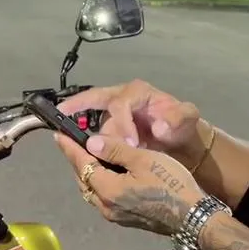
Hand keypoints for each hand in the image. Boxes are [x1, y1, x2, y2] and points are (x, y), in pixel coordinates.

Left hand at [54, 133, 205, 235]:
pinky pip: (103, 198)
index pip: (82, 164)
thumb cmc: (170, 184)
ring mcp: (115, 216)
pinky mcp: (126, 219)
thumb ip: (115, 150)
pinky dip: (100, 183)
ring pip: (92, 191)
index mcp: (107, 189)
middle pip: (83, 180)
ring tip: (89, 157)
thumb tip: (90, 142)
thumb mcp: (144, 160)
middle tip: (73, 143)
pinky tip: (108, 175)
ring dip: (88, 174)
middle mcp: (105, 206)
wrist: (193, 217)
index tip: (58, 135)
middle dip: (77, 161)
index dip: (70, 148)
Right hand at [58, 80, 201, 154]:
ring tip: (96, 156)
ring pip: (96, 125)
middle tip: (61, 117)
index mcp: (137, 92)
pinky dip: (91, 146)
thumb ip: (177, 120)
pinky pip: (96, 136)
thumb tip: (158, 128)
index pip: (120, 104)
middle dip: (75, 105)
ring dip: (94, 140)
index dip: (121, 124)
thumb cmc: (183, 126)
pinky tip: (85, 157)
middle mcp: (120, 98)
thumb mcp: (187, 118)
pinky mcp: (110, 129)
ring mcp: (112, 114)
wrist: (181, 141)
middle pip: (94, 99)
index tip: (131, 145)